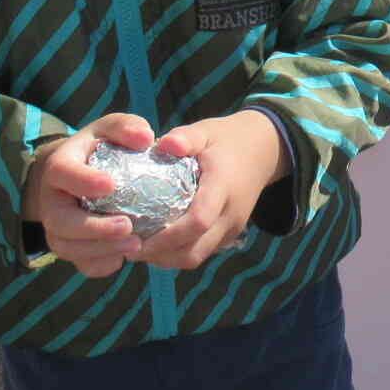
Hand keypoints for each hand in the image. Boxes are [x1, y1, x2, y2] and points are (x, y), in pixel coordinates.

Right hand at [21, 113, 152, 277]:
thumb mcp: (109, 129)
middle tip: (128, 225)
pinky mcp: (70, 248)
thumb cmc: (100, 149)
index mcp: (58, 167)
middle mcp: (51, 202)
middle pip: (62, 221)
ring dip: (102, 250)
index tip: (110, 184)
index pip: (62, 173)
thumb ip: (126, 127)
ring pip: (69, 248)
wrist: (82, 177)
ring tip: (136, 244)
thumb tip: (145, 138)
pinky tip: (124, 256)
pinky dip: (102, 264)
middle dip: (94, 228)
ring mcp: (57, 229)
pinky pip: (81, 264)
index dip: (83, 181)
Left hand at [135, 112, 286, 271]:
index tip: (135, 236)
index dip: (166, 236)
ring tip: (137, 247)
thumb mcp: (206, 131)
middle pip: (195, 250)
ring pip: (196, 257)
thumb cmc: (226, 140)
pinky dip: (176, 254)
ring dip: (166, 258)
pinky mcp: (228, 235)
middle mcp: (230, 214)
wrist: (262, 152)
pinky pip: (201, 252)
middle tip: (128, 247)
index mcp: (223, 186)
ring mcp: (231, 228)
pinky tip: (155, 243)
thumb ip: (186, 137)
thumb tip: (162, 144)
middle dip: (159, 255)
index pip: (198, 221)